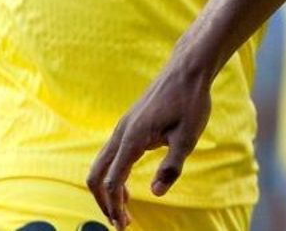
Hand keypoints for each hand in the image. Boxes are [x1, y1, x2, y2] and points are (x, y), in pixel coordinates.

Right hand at [87, 67, 212, 228]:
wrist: (187, 69)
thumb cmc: (190, 100)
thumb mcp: (188, 136)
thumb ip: (172, 166)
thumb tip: (155, 193)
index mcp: (133, 138)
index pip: (113, 181)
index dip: (114, 206)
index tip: (124, 225)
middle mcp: (120, 133)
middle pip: (96, 175)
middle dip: (104, 202)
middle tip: (120, 223)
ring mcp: (122, 128)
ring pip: (101, 165)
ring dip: (107, 190)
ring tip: (124, 210)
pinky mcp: (128, 126)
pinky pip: (110, 156)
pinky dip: (112, 176)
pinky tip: (127, 187)